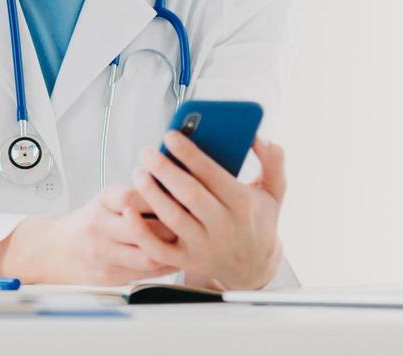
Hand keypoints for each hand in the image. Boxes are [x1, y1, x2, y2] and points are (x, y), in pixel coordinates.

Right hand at [0, 184, 181, 284]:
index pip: (134, 197)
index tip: (180, 197)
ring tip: (185, 244)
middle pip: (143, 228)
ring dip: (171, 250)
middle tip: (191, 223)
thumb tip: (174, 190)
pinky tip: (174, 259)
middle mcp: (100, 226)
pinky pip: (145, 274)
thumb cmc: (88, 222)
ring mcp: (103, 253)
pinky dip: (164, 266)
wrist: (56, 249)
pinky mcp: (109, 275)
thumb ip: (135, 196)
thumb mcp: (106, 200)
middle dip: (171, 227)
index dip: (161, 198)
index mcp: (102, 201)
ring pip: (147, 255)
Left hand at [117, 133, 286, 289]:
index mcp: (243, 204)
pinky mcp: (188, 261)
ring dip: (151, 194)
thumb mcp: (274, 191)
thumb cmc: (258, 221)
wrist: (255, 268)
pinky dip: (141, 232)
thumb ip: (272, 161)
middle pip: (189, 195)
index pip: (212, 175)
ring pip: (172, 219)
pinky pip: (159, 249)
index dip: (189, 154)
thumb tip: (257, 136)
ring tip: (138, 172)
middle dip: (165, 170)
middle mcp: (224, 226)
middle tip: (147, 152)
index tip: (170, 135)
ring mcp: (205, 246)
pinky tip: (129, 211)